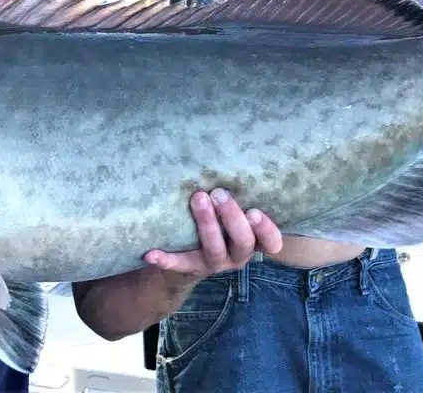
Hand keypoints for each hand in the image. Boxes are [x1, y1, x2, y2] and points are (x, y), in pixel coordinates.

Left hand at [143, 188, 281, 286]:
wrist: (189, 255)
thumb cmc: (219, 221)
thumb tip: (231, 155)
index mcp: (253, 240)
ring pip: (215, 249)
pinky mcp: (191, 268)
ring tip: (197, 199)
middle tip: (219, 193)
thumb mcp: (232, 211)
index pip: (271, 242)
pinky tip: (151, 254)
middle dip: (231, 217)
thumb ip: (238, 195)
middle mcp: (238, 254)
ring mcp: (215, 263)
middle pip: (242, 241)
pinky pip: (179, 264)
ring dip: (207, 224)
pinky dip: (166, 260)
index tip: (255, 212)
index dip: (267, 231)